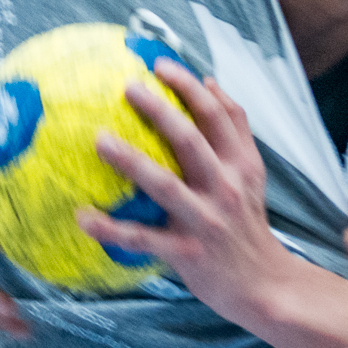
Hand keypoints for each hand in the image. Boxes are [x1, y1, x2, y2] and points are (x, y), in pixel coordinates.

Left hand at [78, 60, 289, 313]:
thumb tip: (210, 82)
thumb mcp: (251, 172)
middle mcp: (225, 186)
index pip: (219, 114)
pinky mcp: (187, 252)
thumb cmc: (248, 222)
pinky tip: (82, 217)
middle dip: (159, 109)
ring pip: (164, 184)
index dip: (190, 85)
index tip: (159, 64)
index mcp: (241, 164)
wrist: (264, 284)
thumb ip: (236, 129)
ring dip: (130, 160)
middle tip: (127, 86)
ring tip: (99, 140)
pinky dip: (111, 229)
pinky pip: (142, 238)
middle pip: (190, 139)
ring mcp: (205, 219)